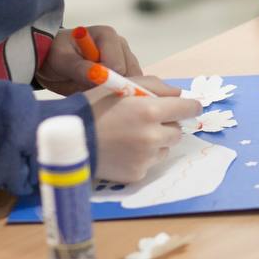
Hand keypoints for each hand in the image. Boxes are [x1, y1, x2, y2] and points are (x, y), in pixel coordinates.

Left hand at [37, 25, 174, 96]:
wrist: (52, 60)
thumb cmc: (56, 55)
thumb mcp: (62, 61)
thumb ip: (81, 68)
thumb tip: (99, 76)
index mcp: (107, 36)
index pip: (118, 66)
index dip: (106, 81)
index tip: (89, 89)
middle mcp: (120, 45)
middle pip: (129, 74)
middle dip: (113, 87)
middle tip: (89, 91)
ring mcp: (125, 58)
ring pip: (131, 82)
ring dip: (114, 91)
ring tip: (92, 90)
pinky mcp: (126, 71)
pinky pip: (128, 87)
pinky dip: (117, 94)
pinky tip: (100, 93)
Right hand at [88, 86, 202, 182]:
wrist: (68, 140)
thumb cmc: (94, 107)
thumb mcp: (123, 85)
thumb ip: (155, 85)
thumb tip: (178, 94)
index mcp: (150, 111)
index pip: (188, 109)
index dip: (190, 107)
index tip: (189, 107)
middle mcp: (152, 136)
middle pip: (178, 131)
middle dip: (168, 124)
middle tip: (147, 121)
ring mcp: (145, 158)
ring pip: (165, 148)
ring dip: (157, 141)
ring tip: (132, 136)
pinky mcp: (137, 174)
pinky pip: (150, 163)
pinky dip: (143, 156)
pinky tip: (124, 150)